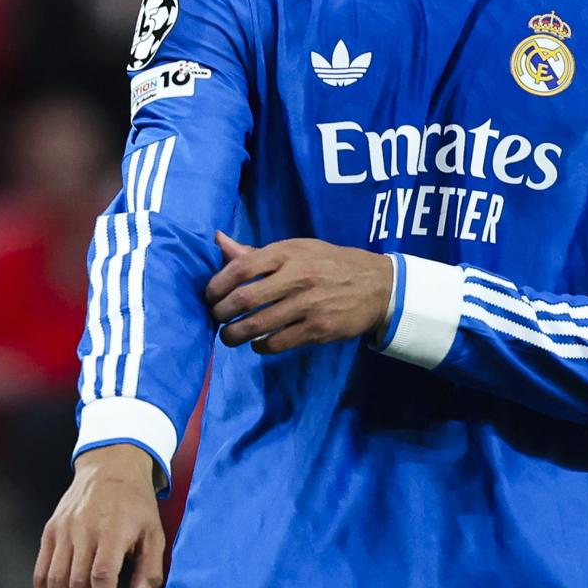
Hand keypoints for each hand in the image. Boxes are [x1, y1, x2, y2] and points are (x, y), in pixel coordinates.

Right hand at [33, 444, 164, 587]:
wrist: (110, 467)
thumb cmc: (137, 506)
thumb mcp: (155, 534)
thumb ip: (150, 572)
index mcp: (113, 532)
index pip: (102, 578)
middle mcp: (84, 531)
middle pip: (75, 585)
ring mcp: (63, 531)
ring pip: (54, 582)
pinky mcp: (50, 532)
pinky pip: (41, 571)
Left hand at [205, 232, 392, 353]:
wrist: (377, 285)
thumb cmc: (330, 264)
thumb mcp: (298, 249)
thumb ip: (257, 252)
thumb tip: (219, 241)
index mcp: (288, 253)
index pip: (241, 267)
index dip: (217, 284)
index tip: (209, 295)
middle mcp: (297, 277)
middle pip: (244, 299)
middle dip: (221, 313)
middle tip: (216, 319)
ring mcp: (308, 305)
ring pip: (257, 325)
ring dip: (235, 335)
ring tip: (229, 337)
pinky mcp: (318, 329)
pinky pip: (278, 343)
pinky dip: (260, 346)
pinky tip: (258, 344)